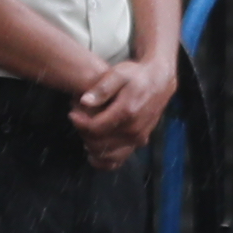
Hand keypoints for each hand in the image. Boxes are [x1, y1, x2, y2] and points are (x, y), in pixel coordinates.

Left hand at [68, 48, 177, 167]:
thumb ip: (101, 88)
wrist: (160, 80)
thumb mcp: (118, 73)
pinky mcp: (141, 141)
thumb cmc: (136, 75)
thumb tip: (84, 101)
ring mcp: (139, 137)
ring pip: (109, 153)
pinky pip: (121, 158)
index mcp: (127, 112)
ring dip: (92, 146)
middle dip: (84, 134)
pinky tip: (93, 152)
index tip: (72, 114)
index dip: (79, 123)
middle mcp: (134, 128)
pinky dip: (105, 159)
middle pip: (99, 143)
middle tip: (79, 122)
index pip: (95, 127)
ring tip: (85, 133)